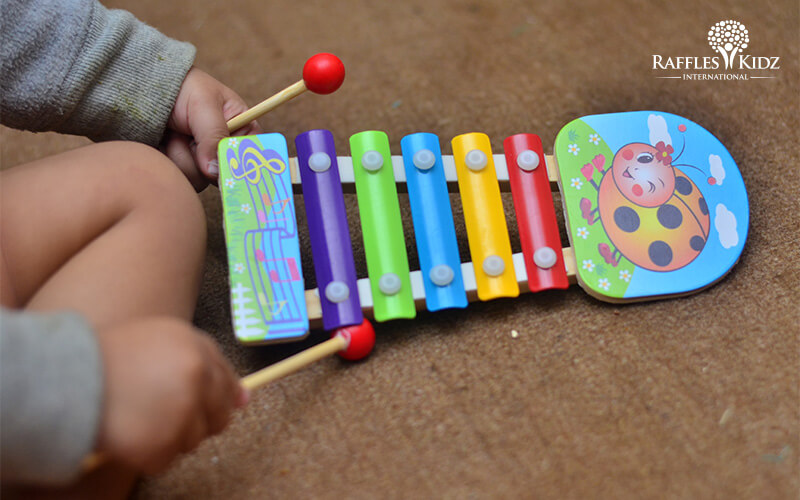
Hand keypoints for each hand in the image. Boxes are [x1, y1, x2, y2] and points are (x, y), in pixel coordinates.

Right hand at [94, 317, 247, 473]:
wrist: (62, 379)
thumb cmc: (103, 358)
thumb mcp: (155, 340)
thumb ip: (199, 362)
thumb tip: (244, 399)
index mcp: (194, 346)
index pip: (224, 377)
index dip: (225, 394)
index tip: (230, 405)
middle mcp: (195, 376)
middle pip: (218, 415)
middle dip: (198, 421)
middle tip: (165, 417)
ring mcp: (181, 410)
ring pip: (193, 440)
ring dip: (169, 438)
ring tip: (137, 418)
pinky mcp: (162, 441)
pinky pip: (165, 460)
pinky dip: (147, 455)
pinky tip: (127, 434)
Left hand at [163, 68, 261, 190]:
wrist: (147, 87)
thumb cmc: (183, 87)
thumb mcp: (204, 104)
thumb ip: (213, 136)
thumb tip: (215, 171)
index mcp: (242, 131)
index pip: (252, 157)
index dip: (240, 166)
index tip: (222, 166)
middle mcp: (225, 151)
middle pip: (225, 176)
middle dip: (202, 159)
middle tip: (188, 137)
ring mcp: (203, 162)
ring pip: (200, 180)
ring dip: (181, 157)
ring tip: (173, 134)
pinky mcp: (183, 169)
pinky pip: (181, 180)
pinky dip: (168, 162)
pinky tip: (164, 143)